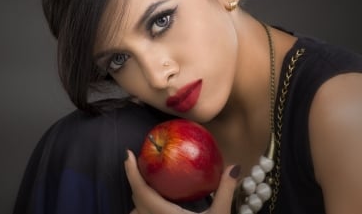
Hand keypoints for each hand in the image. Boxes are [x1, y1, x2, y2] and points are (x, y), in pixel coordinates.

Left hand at [124, 149, 239, 213]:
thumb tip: (233, 167)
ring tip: (147, 184)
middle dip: (135, 180)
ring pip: (136, 212)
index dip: (131, 172)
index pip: (141, 190)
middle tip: (140, 163)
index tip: (128, 154)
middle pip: (136, 198)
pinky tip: (157, 205)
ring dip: (139, 197)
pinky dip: (144, 209)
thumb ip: (225, 191)